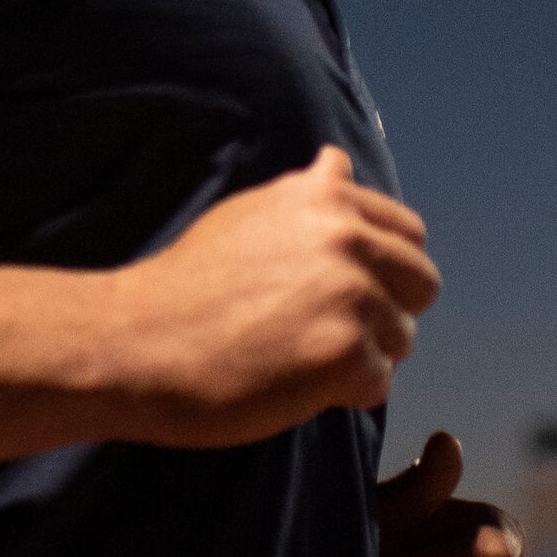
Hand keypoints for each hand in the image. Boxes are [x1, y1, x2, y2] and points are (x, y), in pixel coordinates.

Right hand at [103, 147, 438, 448]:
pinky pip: (379, 383)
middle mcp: (346, 235)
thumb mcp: (249, 213)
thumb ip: (307, 196)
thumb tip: (338, 163)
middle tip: (328, 332)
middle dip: (387, 310)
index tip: (343, 292)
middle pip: (421, 283)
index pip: (409, 232)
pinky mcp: (344, 353)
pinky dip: (345, 393)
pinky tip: (294, 383)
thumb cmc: (186, 285)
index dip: (384, 269)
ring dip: (362, 355)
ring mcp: (349, 294)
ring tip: (299, 357)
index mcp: (326, 197)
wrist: (135, 341)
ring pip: (402, 337)